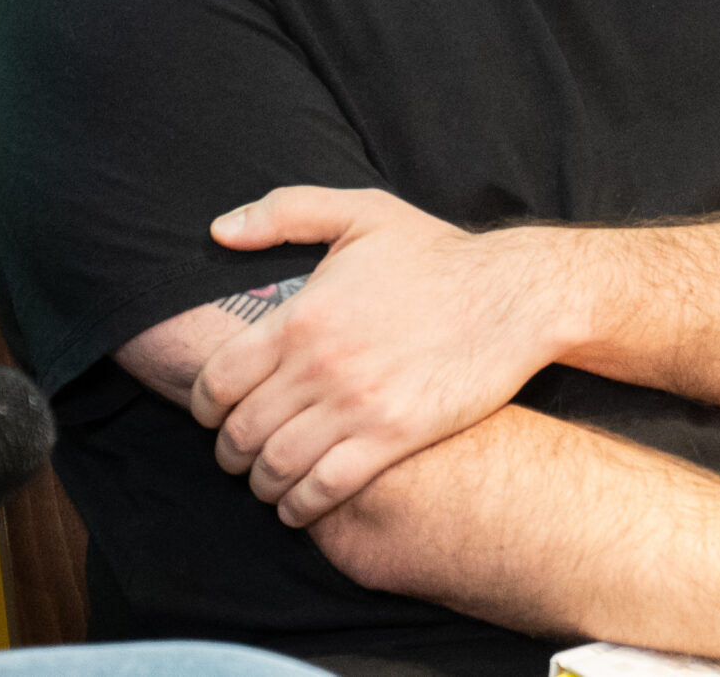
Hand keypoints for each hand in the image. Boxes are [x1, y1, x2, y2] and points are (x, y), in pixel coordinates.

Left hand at [195, 187, 571, 526]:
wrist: (516, 295)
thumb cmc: (439, 255)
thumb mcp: (363, 213)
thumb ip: (285, 212)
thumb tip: (218, 231)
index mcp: (301, 316)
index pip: (216, 382)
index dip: (203, 407)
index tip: (214, 414)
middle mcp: (319, 366)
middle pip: (239, 433)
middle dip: (229, 452)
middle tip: (240, 453)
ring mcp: (357, 405)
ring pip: (275, 467)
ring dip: (261, 484)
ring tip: (268, 482)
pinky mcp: (394, 437)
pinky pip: (323, 488)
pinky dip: (299, 507)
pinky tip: (299, 505)